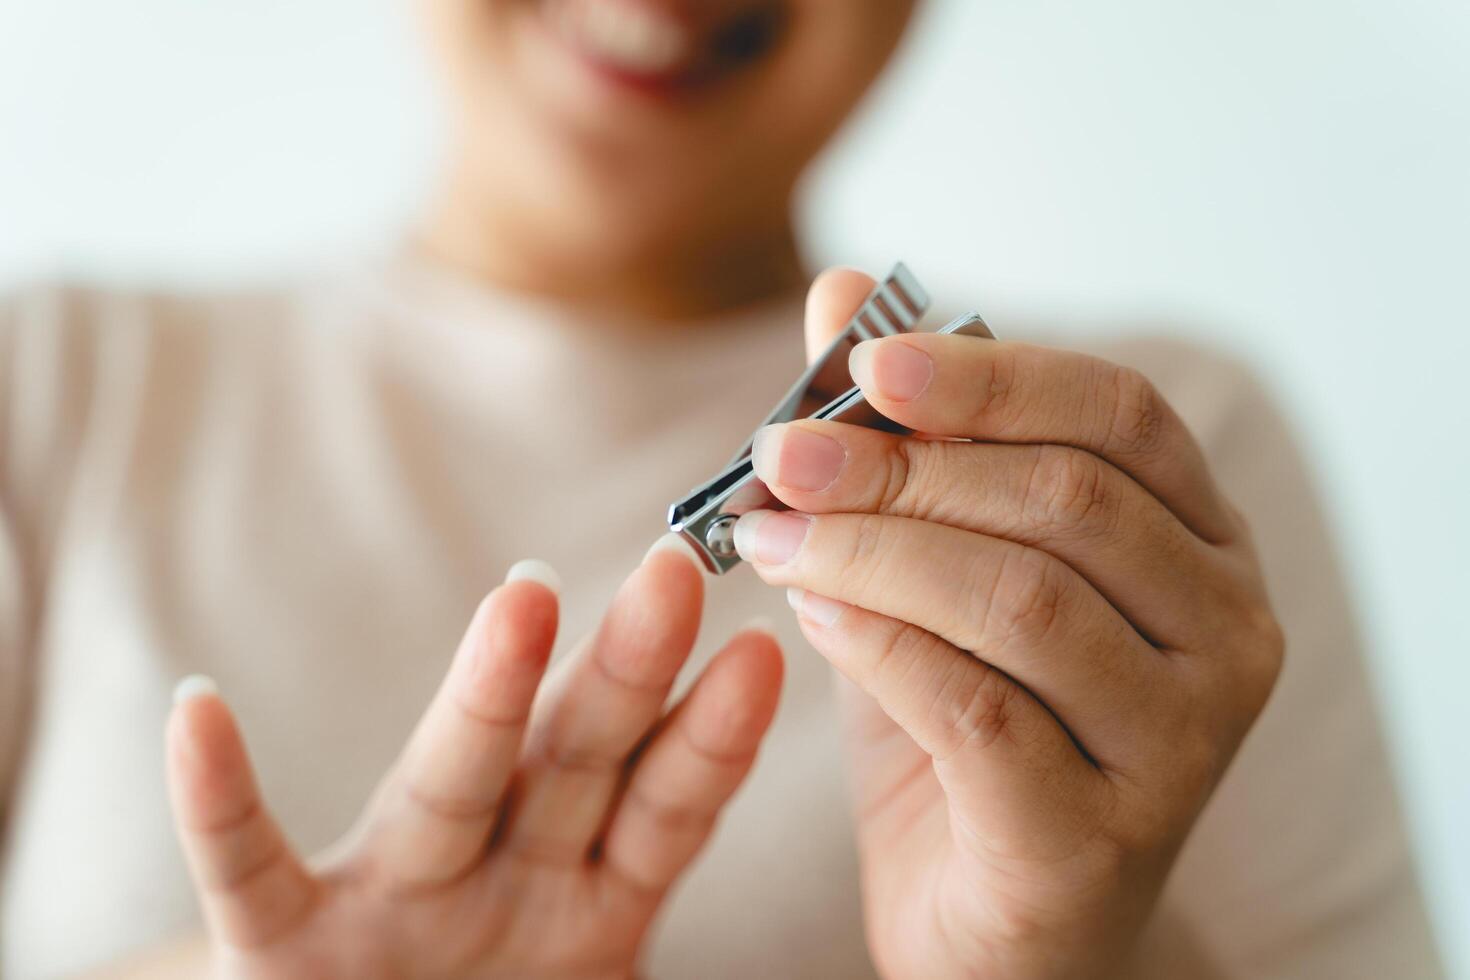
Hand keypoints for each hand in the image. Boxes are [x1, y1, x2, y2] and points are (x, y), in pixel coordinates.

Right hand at [165, 547, 782, 978]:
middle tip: (678, 570)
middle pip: (572, 763)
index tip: (761, 651)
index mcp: (591, 902)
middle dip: (624, 674)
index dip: (709, 739)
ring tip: (526, 597)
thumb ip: (659, 912)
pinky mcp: (280, 949)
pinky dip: (220, 797)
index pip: (663, 808)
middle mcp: (501, 882)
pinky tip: (201, 712)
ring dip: (483, 694)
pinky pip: (246, 868)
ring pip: (445, 787)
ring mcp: (393, 907)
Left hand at [736, 269, 1282, 978]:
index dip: (990, 373)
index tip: (865, 358)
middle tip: (781, 455)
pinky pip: (981, 712)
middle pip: (1067, 500)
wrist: (991, 924)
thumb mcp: (927, 569)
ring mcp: (1182, 743)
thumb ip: (896, 438)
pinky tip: (813, 615)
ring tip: (773, 537)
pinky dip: (882, 647)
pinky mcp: (1101, 838)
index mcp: (1201, 543)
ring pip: (1024, 600)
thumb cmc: (968, 731)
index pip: (1119, 416)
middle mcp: (1225, 632)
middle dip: (904, 465)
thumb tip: (841, 291)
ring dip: (875, 552)